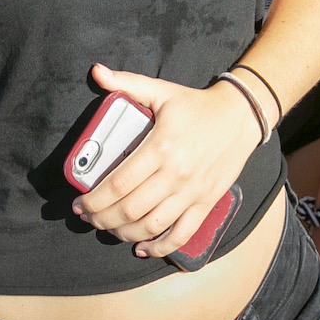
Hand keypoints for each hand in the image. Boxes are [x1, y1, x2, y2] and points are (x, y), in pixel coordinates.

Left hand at [72, 63, 263, 258]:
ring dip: (124, 233)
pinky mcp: (205, 203)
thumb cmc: (195, 106)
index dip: (94, 199)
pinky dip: (159, 247)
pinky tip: (141, 247)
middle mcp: (176, 174)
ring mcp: (192, 192)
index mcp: (160, 147)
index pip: (119, 183)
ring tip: (108, 229)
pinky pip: (181, 234)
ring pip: (151, 226)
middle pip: (130, 209)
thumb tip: (96, 71)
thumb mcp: (161, 91)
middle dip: (102, 219)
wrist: (239, 117)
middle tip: (87, 218)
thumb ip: (127, 83)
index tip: (79, 203)